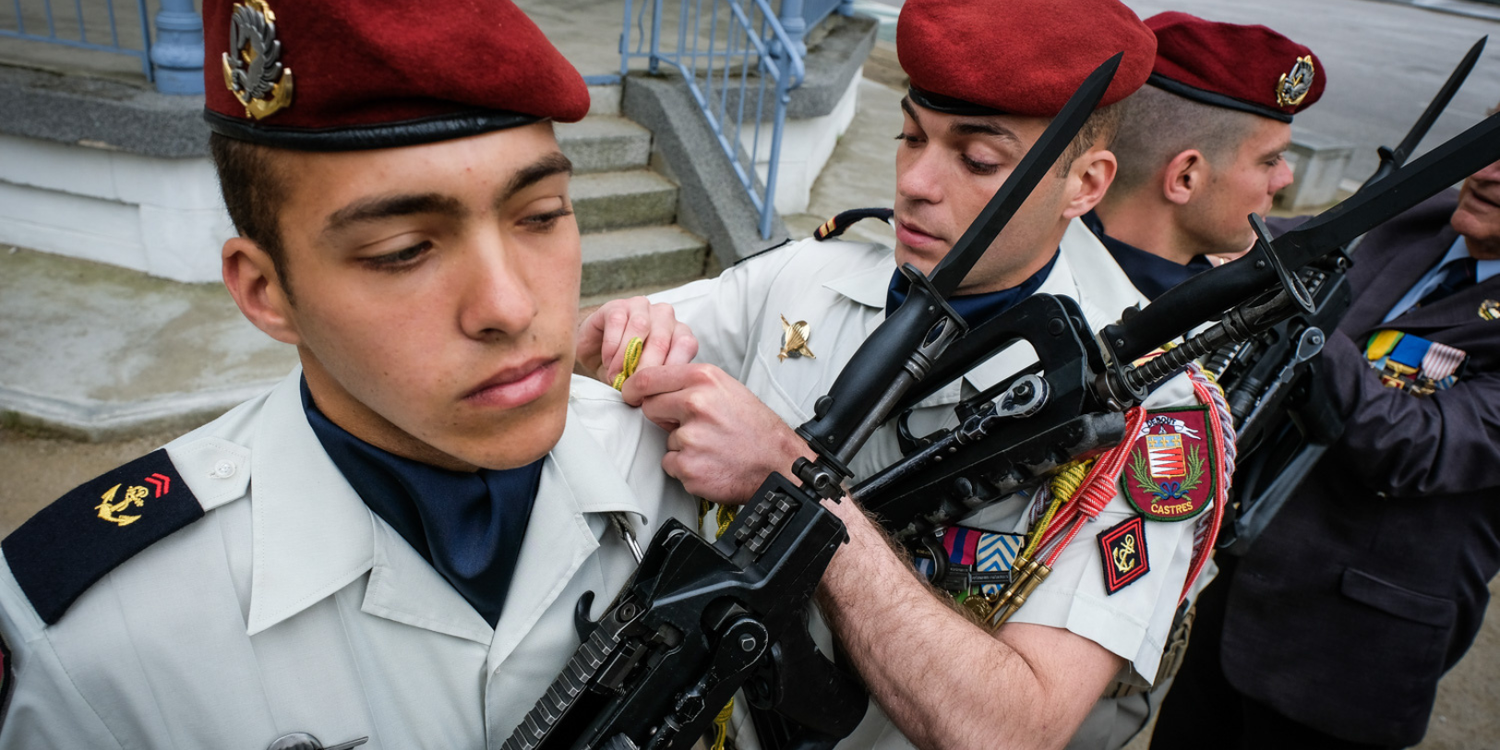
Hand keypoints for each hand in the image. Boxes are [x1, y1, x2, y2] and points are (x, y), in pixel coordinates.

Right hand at [576, 297, 698, 383]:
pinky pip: (617, 322)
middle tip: (633, 390)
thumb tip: (660, 399)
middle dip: (645, 369)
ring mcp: (642, 307)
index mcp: (679, 333)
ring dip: (626, 357)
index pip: (686, 346)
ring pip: (641, 327)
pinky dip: (611, 346)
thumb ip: (657, 383)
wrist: (594, 353)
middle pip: (661, 340)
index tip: (656, 394)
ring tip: (616, 377)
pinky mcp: (617, 305)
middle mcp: (665, 316)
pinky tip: (607, 361)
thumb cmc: (625, 367)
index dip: (670, 371)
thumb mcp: (646, 379)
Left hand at [623, 363, 815, 503]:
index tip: (629, 394)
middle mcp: (696, 404)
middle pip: (650, 407)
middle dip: (663, 417)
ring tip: (712, 446)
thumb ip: (692, 384)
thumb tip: (656, 387)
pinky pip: (671, 464)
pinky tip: (710, 462)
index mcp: (704, 379)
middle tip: (692, 425)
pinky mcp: (689, 467)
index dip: (633, 387)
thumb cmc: (755, 428)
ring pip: (664, 439)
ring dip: (681, 446)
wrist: (779, 463)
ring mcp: (691, 437)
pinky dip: (686, 467)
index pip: (648, 378)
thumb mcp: (727, 389)